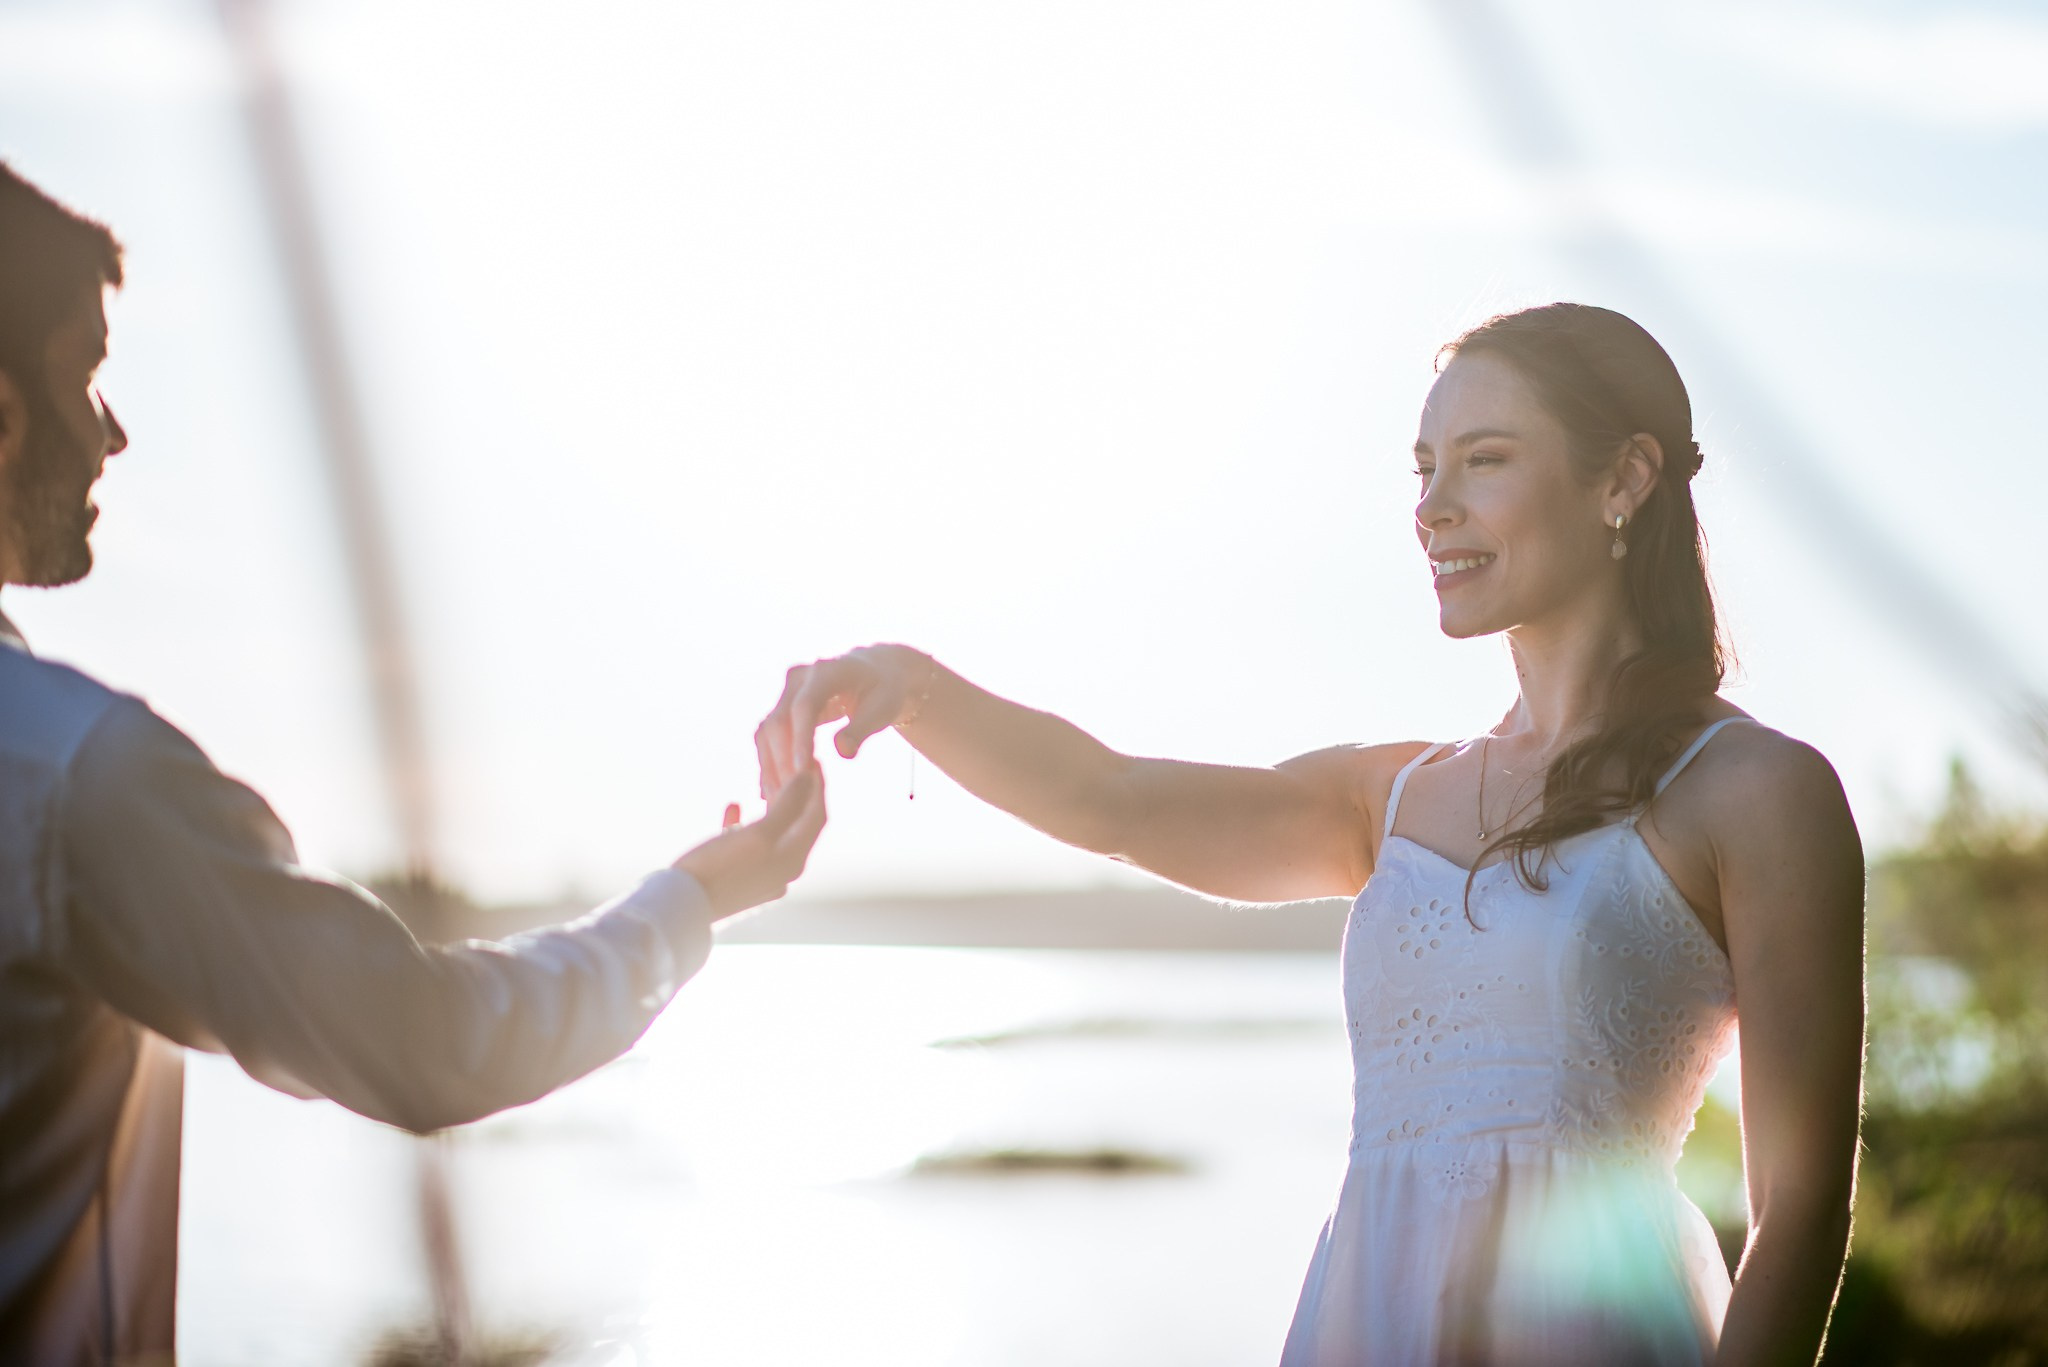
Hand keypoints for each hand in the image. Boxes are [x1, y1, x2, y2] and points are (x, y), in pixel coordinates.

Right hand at [672, 767, 826, 919]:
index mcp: (793, 860)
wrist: (679, 908)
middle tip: (792, 765)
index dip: (818, 787)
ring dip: (771, 807)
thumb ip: (788, 806)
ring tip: (766, 780)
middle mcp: (782, 871)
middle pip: (797, 825)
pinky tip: (733, 804)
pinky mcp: (735, 879)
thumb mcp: (758, 834)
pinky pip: (745, 844)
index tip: (813, 759)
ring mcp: (759, 877)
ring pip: (772, 834)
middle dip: (797, 794)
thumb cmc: (719, 868)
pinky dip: (742, 823)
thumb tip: (809, 778)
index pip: (817, 817)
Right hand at [755, 645, 929, 799]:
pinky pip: (768, 737)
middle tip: (790, 797)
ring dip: (771, 766)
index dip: (800, 740)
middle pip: (779, 721)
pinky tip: (772, 792)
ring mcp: (786, 691)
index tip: (801, 772)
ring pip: (767, 731)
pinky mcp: (781, 707)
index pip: (805, 706)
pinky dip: (770, 763)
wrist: (875, 674)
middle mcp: (798, 677)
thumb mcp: (882, 708)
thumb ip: (861, 729)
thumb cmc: (884, 691)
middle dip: (783, 760)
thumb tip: (843, 751)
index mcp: (826, 671)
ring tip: (779, 800)